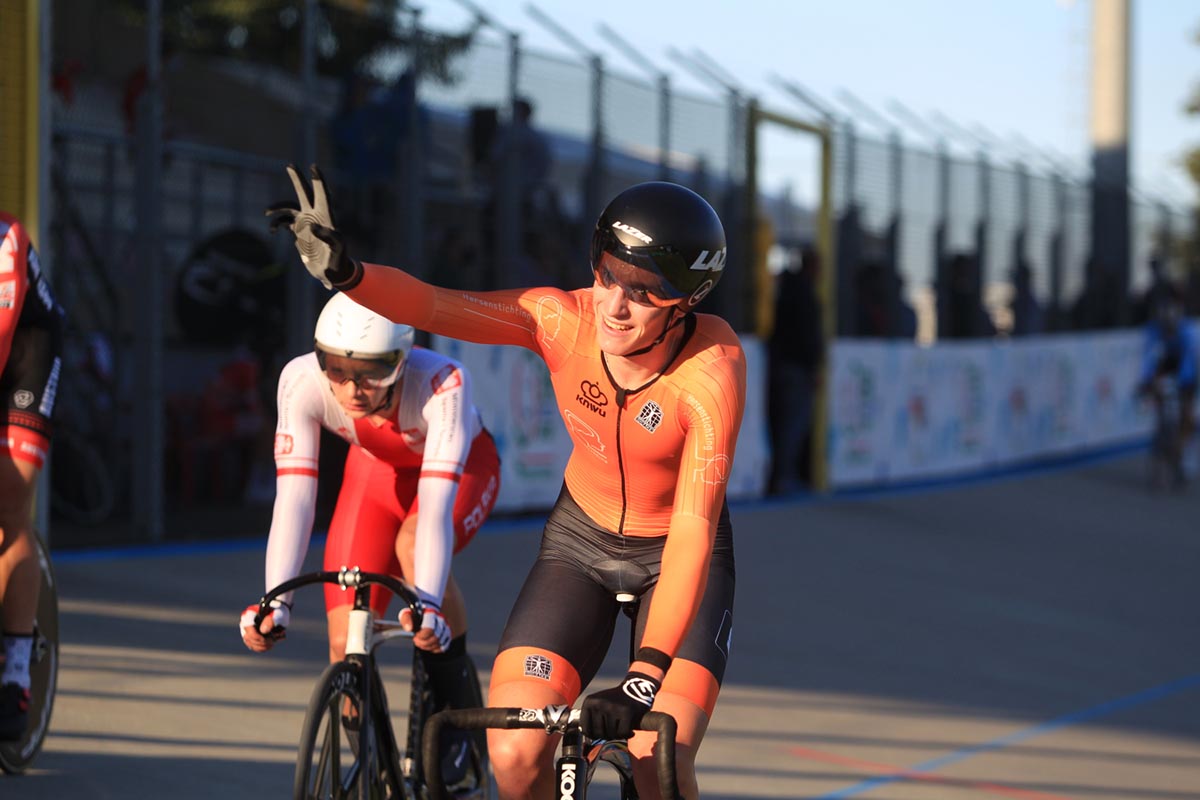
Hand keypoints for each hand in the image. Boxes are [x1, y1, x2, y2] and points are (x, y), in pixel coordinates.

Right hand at [239, 601, 289, 652]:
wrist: (279, 613)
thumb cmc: (278, 611)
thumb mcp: (278, 614)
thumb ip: (271, 620)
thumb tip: (263, 631)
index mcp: (249, 613)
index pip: (247, 627)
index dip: (256, 636)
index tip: (268, 640)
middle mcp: (245, 622)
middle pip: (248, 637)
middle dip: (261, 643)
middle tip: (273, 642)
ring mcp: (247, 630)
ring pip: (250, 643)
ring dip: (262, 646)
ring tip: (272, 643)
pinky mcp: (251, 637)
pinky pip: (253, 646)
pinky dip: (262, 648)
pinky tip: (270, 645)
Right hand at [265, 164, 361, 288]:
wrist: (330, 272)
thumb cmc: (338, 260)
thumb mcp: (336, 249)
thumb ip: (328, 237)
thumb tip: (313, 227)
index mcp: (326, 217)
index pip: (322, 195)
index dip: (318, 181)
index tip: (314, 167)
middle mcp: (315, 216)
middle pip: (305, 193)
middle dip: (298, 179)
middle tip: (290, 165)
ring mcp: (305, 223)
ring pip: (289, 207)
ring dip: (278, 207)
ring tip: (267, 212)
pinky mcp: (298, 231)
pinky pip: (283, 222)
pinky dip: (276, 223)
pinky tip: (272, 231)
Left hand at [399, 600, 450, 652]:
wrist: (425, 614)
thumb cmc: (416, 615)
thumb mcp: (407, 614)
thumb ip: (406, 620)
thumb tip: (409, 628)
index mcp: (431, 613)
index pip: (429, 629)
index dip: (421, 636)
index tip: (416, 635)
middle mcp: (441, 620)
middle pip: (435, 638)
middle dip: (424, 643)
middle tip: (417, 640)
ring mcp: (446, 627)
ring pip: (440, 643)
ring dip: (428, 646)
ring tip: (422, 642)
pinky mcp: (448, 634)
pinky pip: (443, 647)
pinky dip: (435, 649)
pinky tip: (429, 645)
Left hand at [580, 671, 660, 740]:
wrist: (635, 689)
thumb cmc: (615, 702)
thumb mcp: (598, 705)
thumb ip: (591, 719)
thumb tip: (587, 739)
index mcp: (589, 702)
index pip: (585, 729)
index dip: (593, 735)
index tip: (602, 732)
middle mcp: (599, 703)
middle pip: (598, 733)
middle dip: (607, 735)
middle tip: (614, 730)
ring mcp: (612, 707)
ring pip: (611, 734)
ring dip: (617, 735)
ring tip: (621, 727)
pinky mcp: (626, 712)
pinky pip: (623, 733)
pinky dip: (627, 734)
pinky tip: (630, 730)